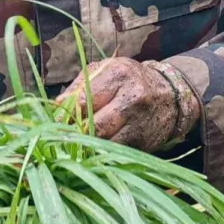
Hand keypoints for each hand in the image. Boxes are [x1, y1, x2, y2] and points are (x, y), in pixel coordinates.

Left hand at [55, 58, 201, 151]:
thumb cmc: (129, 81)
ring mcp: (140, 122)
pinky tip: (90, 150)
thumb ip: (79, 85)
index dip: (65, 114)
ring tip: (71, 145)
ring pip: (103, 142)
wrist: (171, 95)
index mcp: (118, 74)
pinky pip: (114, 151)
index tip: (52, 123)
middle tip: (58, 138)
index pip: (84, 99)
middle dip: (73, 133)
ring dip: (84, 146)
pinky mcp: (143, 142)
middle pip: (94, 124)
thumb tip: (55, 105)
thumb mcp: (106, 71)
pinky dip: (99, 152)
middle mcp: (132, 97)